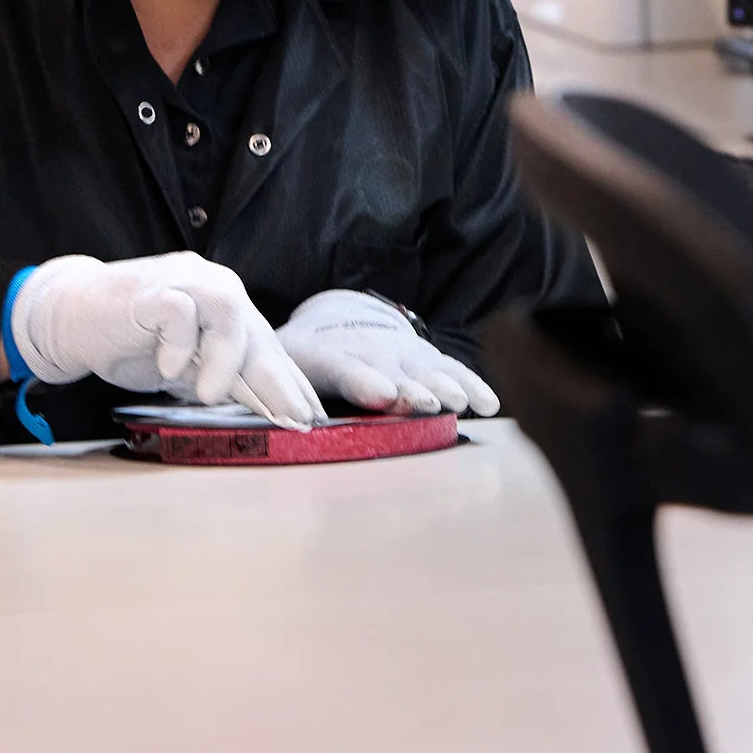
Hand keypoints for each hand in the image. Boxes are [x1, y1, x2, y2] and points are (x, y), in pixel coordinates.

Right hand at [8, 253, 321, 427]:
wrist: (71, 315)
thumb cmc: (132, 341)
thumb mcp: (187, 369)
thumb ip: (225, 381)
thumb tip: (274, 412)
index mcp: (225, 305)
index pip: (267, 345)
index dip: (290, 382)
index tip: (312, 419)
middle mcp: (211, 285)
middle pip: (255, 331)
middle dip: (277, 379)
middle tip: (292, 419)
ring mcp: (181, 282)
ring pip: (227, 308)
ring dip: (227, 357)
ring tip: (212, 396)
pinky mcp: (149, 290)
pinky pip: (178, 309)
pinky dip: (179, 341)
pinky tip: (169, 367)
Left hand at [274, 290, 496, 415]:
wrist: (338, 320)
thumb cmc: (303, 357)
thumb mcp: (278, 369)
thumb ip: (275, 398)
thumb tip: (262, 433)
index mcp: (329, 355)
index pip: (349, 368)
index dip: (368, 382)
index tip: (385, 396)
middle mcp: (371, 352)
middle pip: (396, 371)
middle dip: (413, 387)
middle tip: (428, 402)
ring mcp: (402, 354)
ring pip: (428, 369)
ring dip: (446, 386)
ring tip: (463, 402)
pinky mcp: (425, 360)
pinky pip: (452, 371)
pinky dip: (471, 385)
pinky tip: (490, 404)